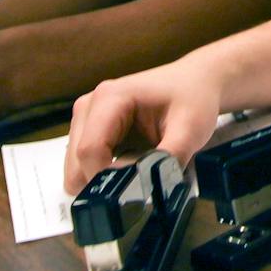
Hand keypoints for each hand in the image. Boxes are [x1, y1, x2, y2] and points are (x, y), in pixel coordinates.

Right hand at [63, 60, 224, 194]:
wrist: (195, 81)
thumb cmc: (193, 99)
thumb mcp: (190, 130)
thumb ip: (167, 159)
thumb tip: (146, 188)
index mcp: (109, 98)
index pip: (89, 150)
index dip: (107, 179)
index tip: (134, 189)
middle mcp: (90, 105)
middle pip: (76, 162)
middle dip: (102, 183)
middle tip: (138, 183)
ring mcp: (86, 117)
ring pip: (75, 167)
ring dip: (102, 179)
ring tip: (137, 168)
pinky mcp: (89, 129)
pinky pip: (83, 164)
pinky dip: (102, 174)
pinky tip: (129, 164)